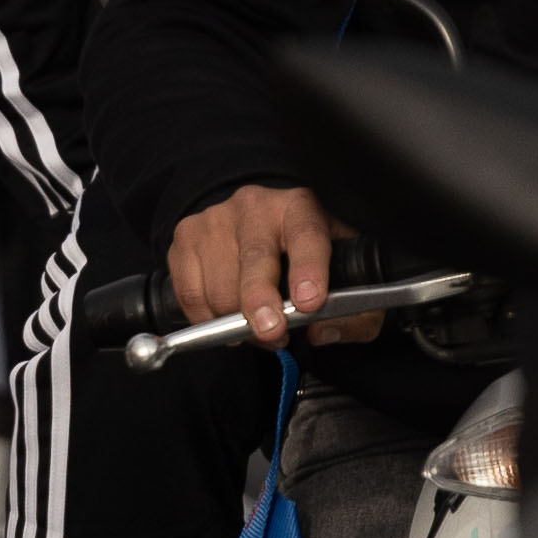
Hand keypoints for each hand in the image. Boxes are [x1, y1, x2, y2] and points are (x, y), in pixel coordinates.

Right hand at [167, 182, 336, 345]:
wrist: (254, 225)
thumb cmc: (301, 256)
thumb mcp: (341, 274)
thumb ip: (351, 312)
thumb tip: (323, 331)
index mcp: (300, 208)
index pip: (307, 235)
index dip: (309, 269)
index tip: (310, 303)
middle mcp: (256, 206)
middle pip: (256, 259)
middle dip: (262, 302)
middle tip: (272, 332)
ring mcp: (216, 219)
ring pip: (220, 287)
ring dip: (238, 321)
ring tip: (257, 325)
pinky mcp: (186, 237)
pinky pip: (191, 294)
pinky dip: (207, 319)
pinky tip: (227, 317)